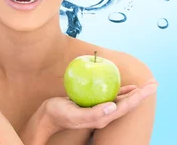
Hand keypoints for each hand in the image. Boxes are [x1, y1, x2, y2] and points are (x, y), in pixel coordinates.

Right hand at [42, 79, 158, 131]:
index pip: (125, 107)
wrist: (48, 116)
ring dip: (133, 93)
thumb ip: (93, 113)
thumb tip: (113, 106)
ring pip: (120, 100)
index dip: (138, 97)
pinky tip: (121, 85)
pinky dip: (118, 90)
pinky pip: (109, 96)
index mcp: (102, 118)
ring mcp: (98, 109)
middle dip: (141, 94)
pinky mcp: (92, 104)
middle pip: (127, 104)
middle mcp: (103, 114)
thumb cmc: (59, 114)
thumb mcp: (74, 114)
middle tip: (153, 84)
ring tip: (143, 86)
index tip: (149, 87)